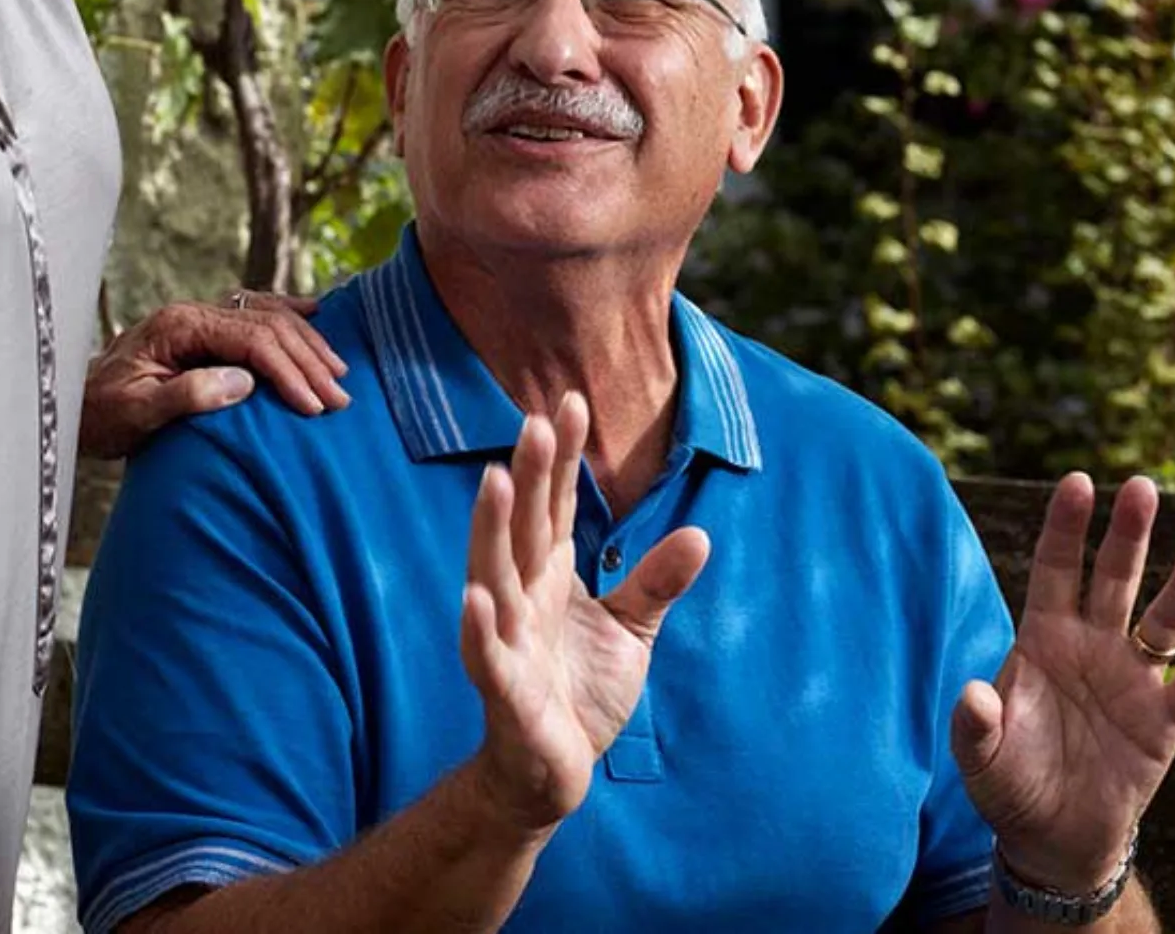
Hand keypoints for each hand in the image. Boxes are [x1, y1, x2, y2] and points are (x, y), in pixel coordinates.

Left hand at [80, 291, 348, 457]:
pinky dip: (290, 314)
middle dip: (308, 360)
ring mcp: (201, 317)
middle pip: (268, 324)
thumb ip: (188, 395)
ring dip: (307, 343)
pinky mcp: (204, 329)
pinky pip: (256, 311)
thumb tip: (245, 382)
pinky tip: (315, 314)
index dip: (288, 370)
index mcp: (179, 327)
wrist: (74, 406)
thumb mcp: (137, 413)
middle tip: (340, 397)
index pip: (251, 339)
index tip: (314, 404)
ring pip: (269, 315)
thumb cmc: (102, 415)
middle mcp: (194, 313)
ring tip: (338, 372)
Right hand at [457, 393, 711, 832]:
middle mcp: (523, 598)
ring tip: (496, 480)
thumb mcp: (631, 630)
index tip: (569, 402)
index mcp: (550, 577)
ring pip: (495, 576)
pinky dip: (479, 628)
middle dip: (531, 475)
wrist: (554, 772)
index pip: (557, 507)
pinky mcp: (505, 692)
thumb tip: (700, 533)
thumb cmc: (581, 692)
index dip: (561, 458)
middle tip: (535, 420)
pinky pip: (487, 656)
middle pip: (526, 527)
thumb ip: (656, 582)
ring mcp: (508, 640)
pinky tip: (474, 598)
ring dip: (493, 530)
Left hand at [953, 473, 1174, 892]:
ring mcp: (1132, 680)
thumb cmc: (1011, 786)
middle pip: (1114, 579)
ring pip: (1163, 621)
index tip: (1079, 481)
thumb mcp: (982, 760)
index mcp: (1044, 640)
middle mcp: (1093, 647)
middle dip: (1128, 534)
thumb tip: (972, 693)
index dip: (1066, 527)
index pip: (1056, 570)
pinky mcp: (1163, 723)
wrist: (1054, 840)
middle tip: (1143, 486)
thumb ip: (975, 725)